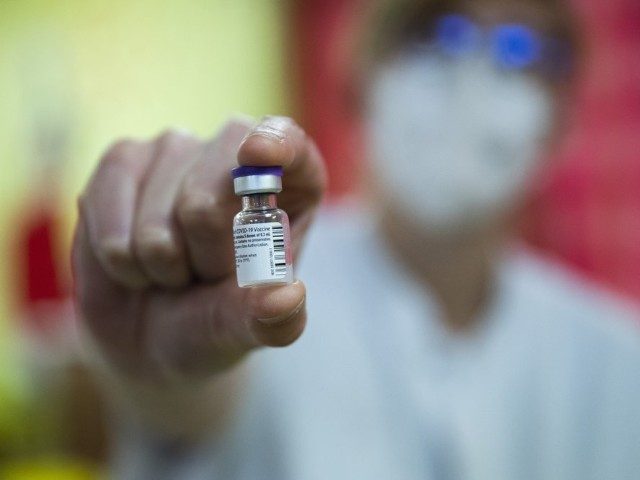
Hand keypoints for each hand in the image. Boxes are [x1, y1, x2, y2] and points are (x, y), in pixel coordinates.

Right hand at [72, 116, 325, 382]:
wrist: (148, 333)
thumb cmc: (212, 321)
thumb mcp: (246, 329)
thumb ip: (272, 319)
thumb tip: (287, 297)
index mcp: (291, 183)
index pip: (290, 143)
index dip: (276, 143)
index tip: (258, 154)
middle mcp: (234, 152)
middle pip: (212, 192)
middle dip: (203, 254)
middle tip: (206, 274)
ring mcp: (176, 149)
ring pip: (158, 213)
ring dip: (159, 262)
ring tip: (172, 269)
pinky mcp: (123, 160)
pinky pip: (107, 205)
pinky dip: (117, 253)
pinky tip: (132, 259)